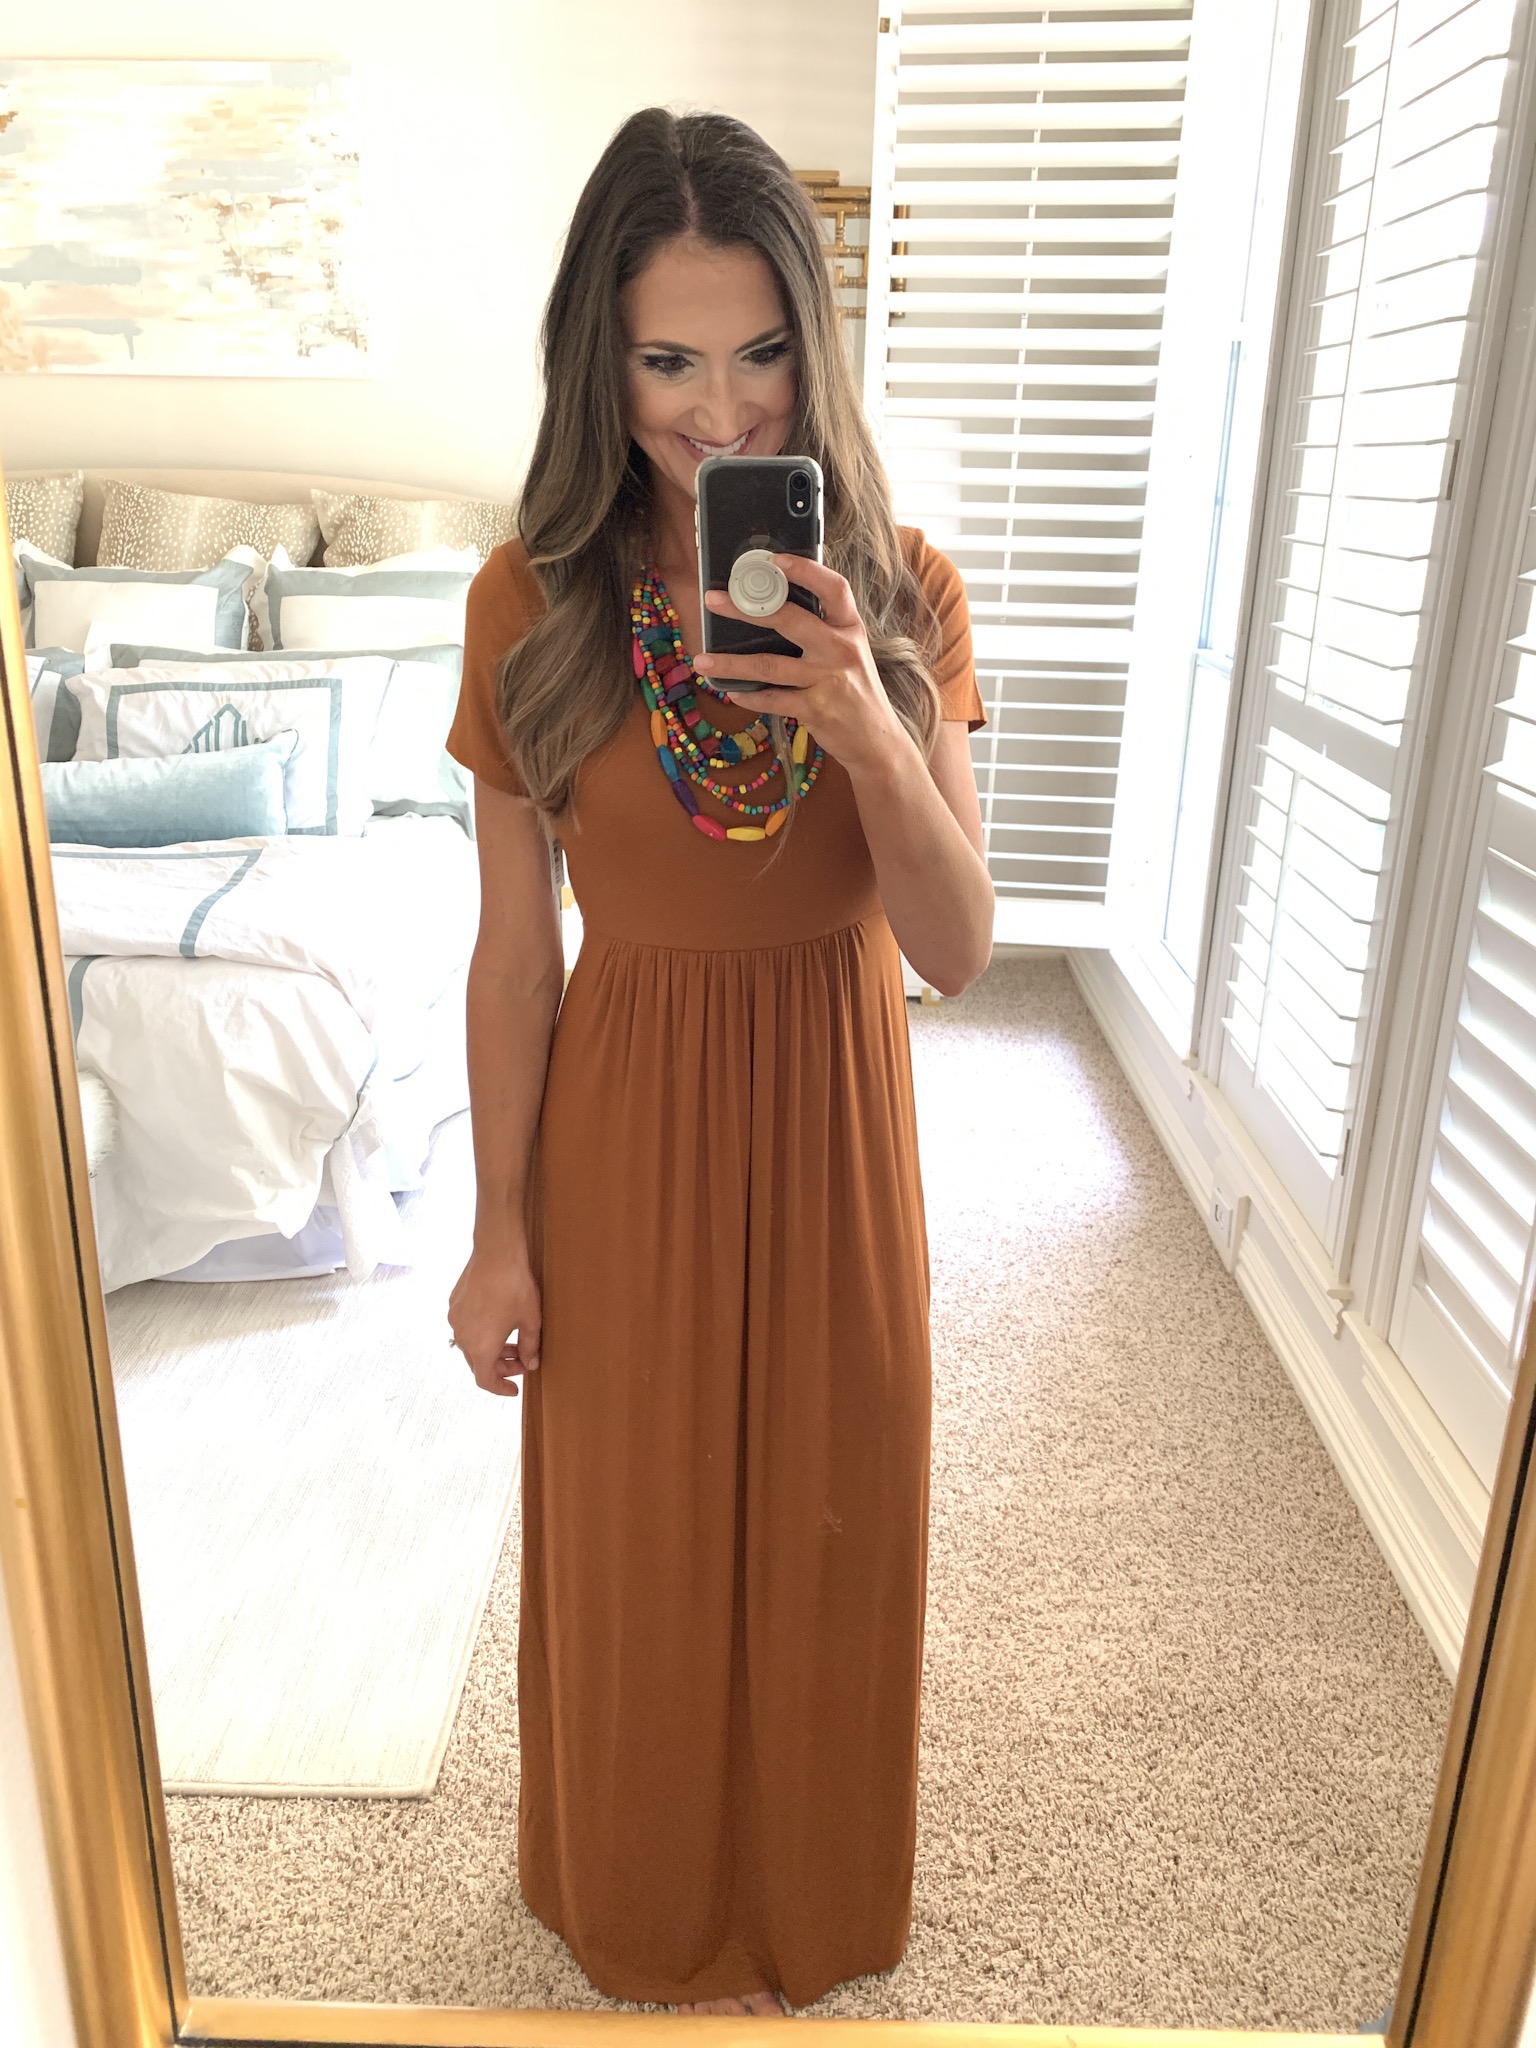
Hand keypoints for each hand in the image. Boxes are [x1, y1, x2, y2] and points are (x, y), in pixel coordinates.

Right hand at [448, 1245, 540, 1397]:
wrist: (496, 1253)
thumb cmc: (515, 1288)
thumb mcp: (530, 1321)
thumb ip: (529, 1347)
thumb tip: (530, 1364)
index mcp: (480, 1348)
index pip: (485, 1381)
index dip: (500, 1388)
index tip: (514, 1389)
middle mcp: (462, 1337)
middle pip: (478, 1363)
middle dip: (500, 1366)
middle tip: (522, 1361)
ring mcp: (455, 1320)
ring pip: (471, 1345)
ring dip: (490, 1348)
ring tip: (513, 1341)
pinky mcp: (453, 1304)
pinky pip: (466, 1327)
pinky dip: (481, 1332)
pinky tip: (498, 1321)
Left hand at [694, 555, 906, 778]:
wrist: (876, 741)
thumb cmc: (855, 691)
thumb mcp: (850, 652)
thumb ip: (823, 629)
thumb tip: (777, 605)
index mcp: (850, 628)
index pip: (834, 588)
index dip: (805, 570)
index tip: (774, 560)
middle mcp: (841, 649)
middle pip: (790, 619)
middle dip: (746, 609)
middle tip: (713, 600)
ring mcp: (828, 679)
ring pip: (770, 664)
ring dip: (731, 663)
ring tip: (702, 660)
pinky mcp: (816, 709)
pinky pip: (772, 699)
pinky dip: (749, 696)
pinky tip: (731, 692)